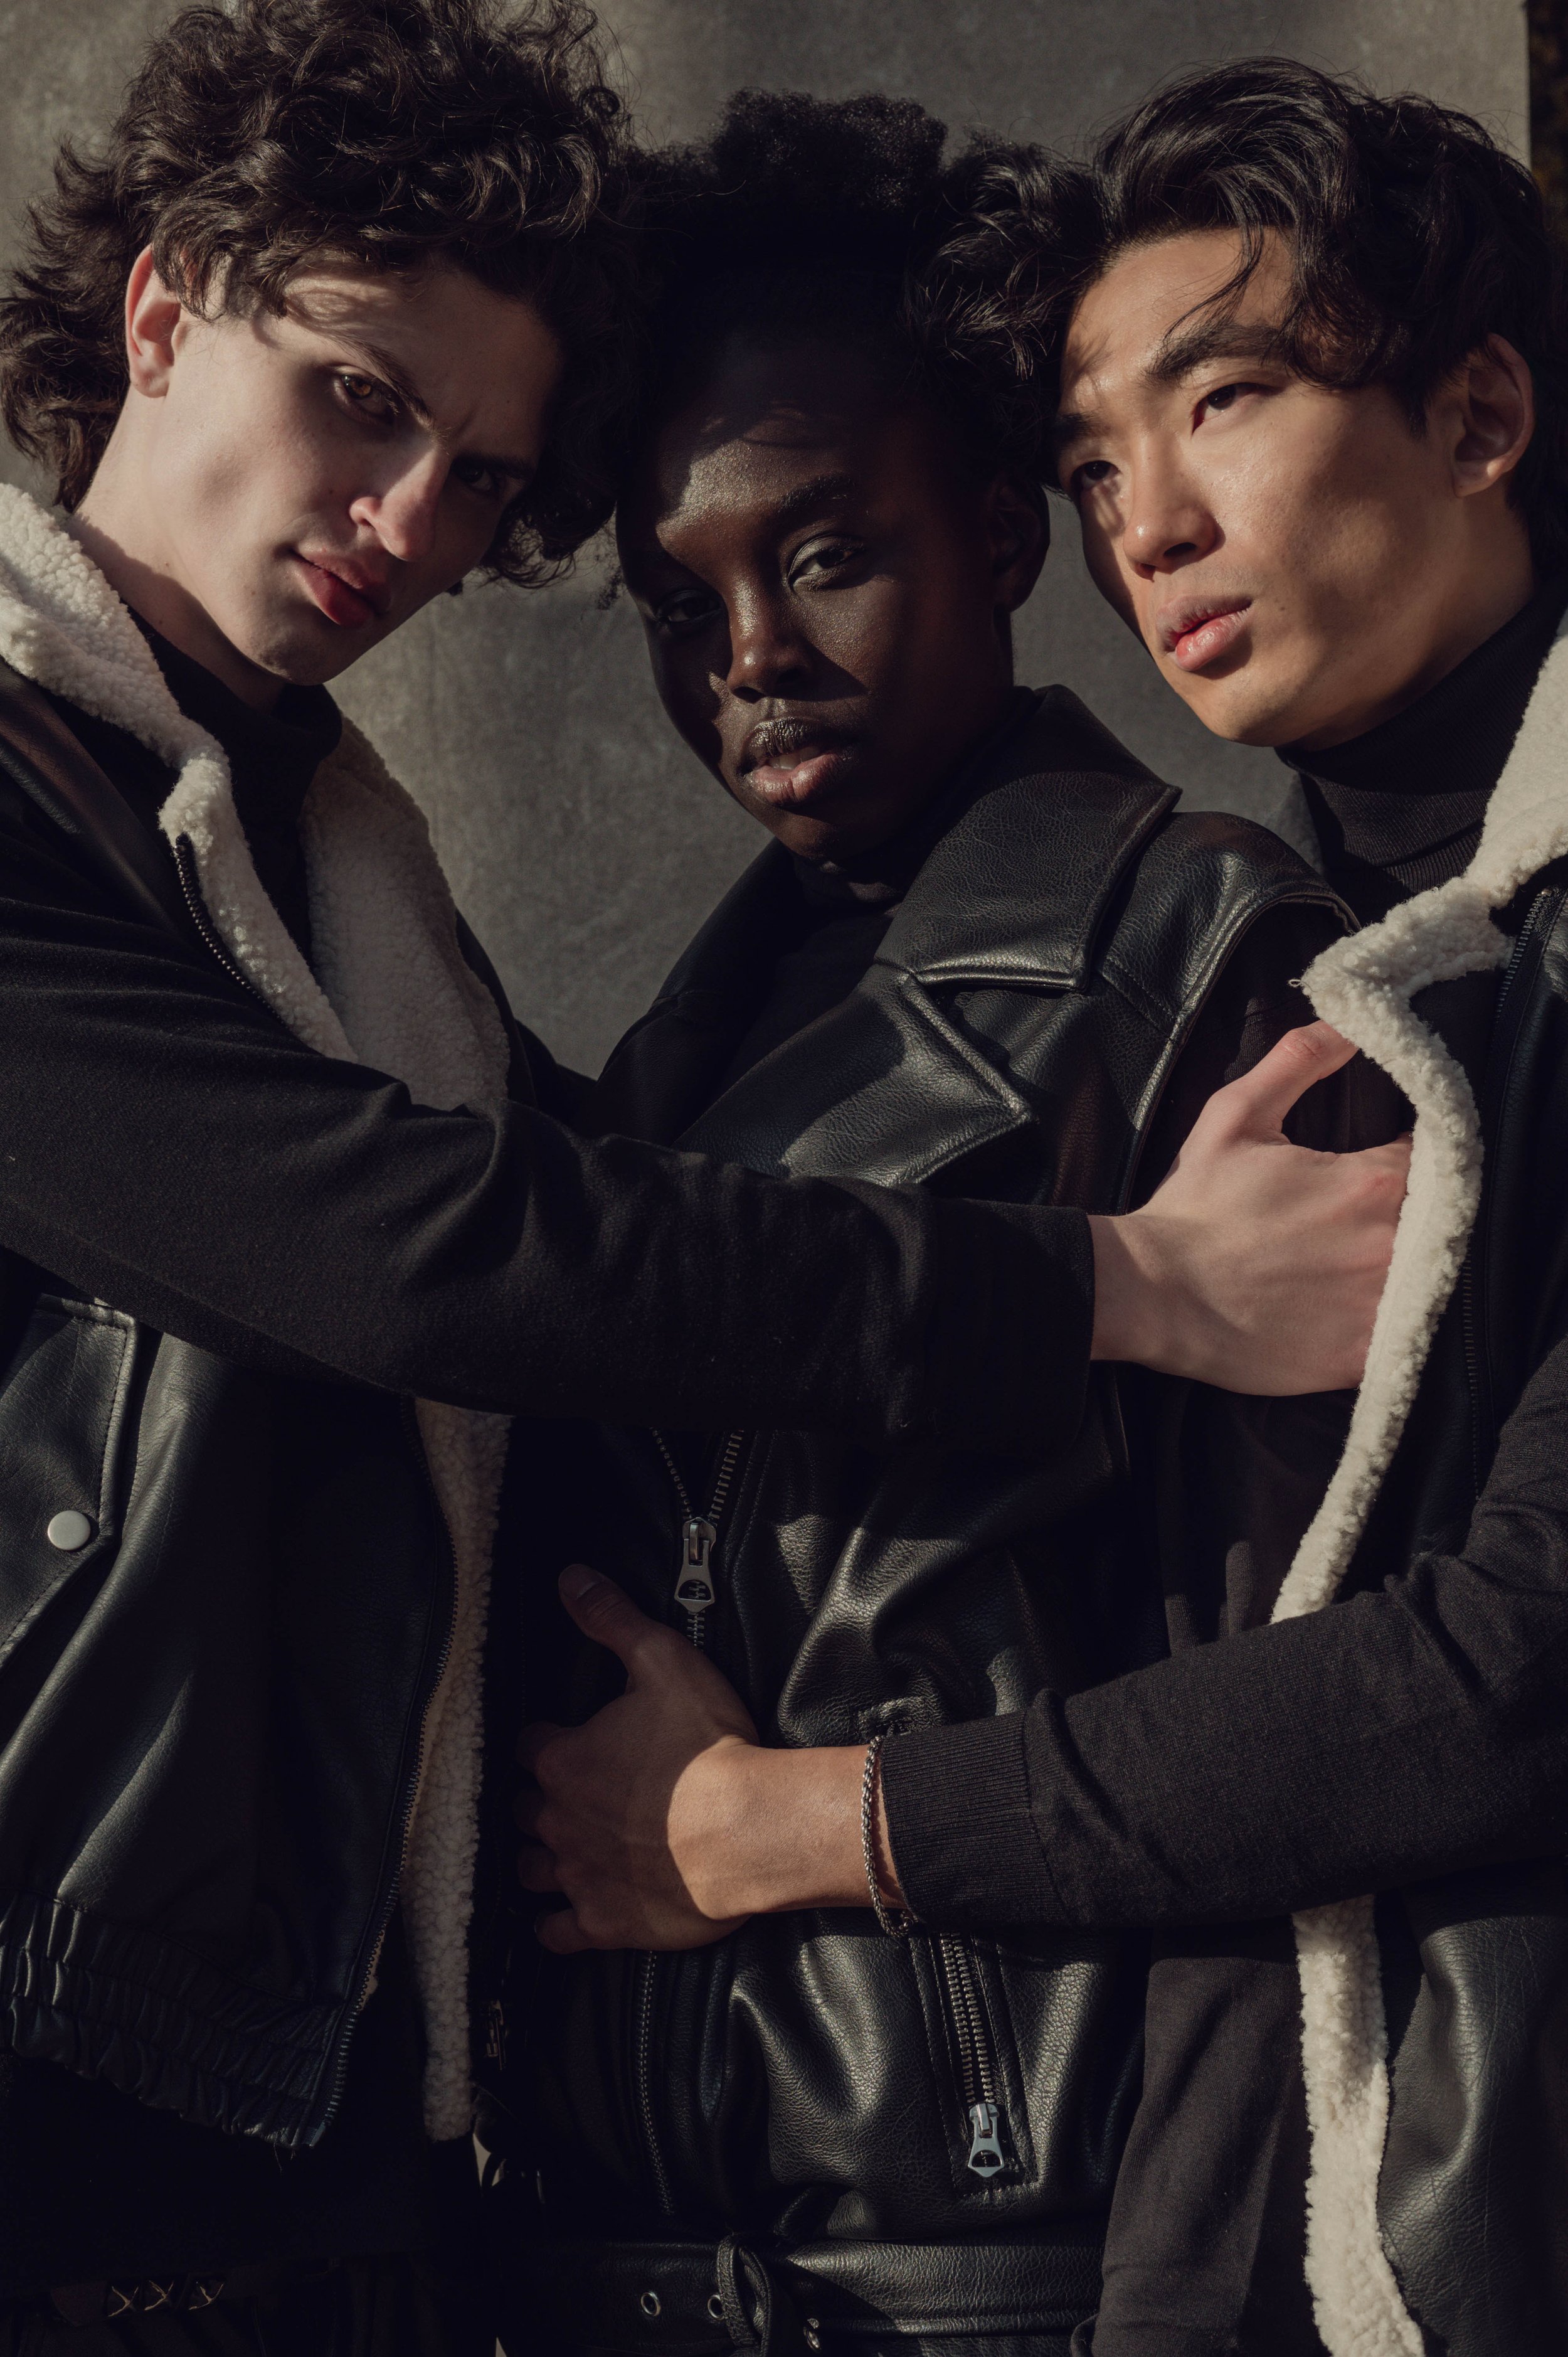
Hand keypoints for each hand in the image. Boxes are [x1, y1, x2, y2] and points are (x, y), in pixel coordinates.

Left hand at [519, 1564, 759, 1951]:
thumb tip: (569, 1578)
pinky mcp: (603, 1922)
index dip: (546, 1741)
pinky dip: (555, 1923)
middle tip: (569, 1794)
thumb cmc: (708, 1744)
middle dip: (540, 1800)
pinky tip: (562, 1915)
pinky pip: (555, 1932)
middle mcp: (557, 1820)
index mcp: (563, 1759)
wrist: (751, 1829)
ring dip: (541, 1857)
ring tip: (560, 1849)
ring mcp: (577, 1875)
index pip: (529, 1746)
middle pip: (524, 1809)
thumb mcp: (662, 1660)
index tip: (564, 1740)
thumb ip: (611, 1618)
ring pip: (530, 1868)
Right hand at [1089, 1020, 1409, 1393]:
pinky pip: (1396, 1337)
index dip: (1409, 1158)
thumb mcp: (1235, 1116)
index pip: (1432, 1158)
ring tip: (1343, 1265)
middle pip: (1436, 1222)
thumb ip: (1299, 1062)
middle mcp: (1391, 1244)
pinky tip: (1339, 1309)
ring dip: (1398, 1269)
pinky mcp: (1361, 1355)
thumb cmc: (1193, 1207)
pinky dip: (1379, 1323)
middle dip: (1406, 1214)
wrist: (1154, 1294)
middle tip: (1354, 1220)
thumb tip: (1346, 1022)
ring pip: (1422, 1280)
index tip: (1380, 1165)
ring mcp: (1379, 1305)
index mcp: (1373, 1181)